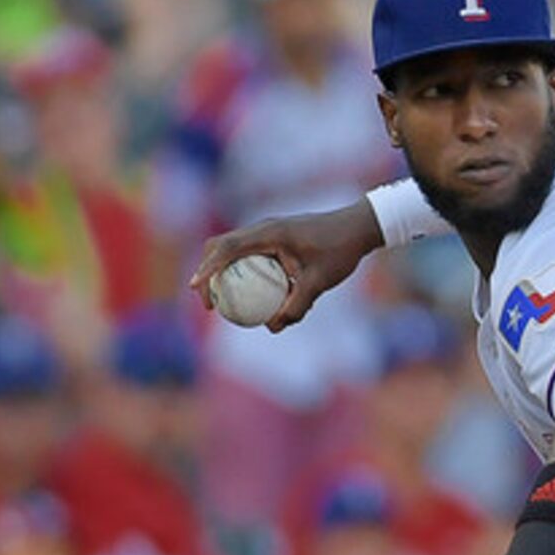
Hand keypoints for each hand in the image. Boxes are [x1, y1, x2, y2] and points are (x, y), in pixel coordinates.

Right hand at [188, 201, 384, 332]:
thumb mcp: (319, 282)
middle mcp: (263, 230)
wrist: (358, 228)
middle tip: (208, 303)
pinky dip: (245, 274)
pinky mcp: (276, 240)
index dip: (207, 269)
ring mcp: (268, 233)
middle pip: (221, 247)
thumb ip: (296, 305)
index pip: (226, 249)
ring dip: (225, 274)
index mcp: (269, 234)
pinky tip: (257, 298)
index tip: (196, 289)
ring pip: (234, 251)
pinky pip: (252, 256)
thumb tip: (272, 326)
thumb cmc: (340, 251)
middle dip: (208, 273)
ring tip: (225, 304)